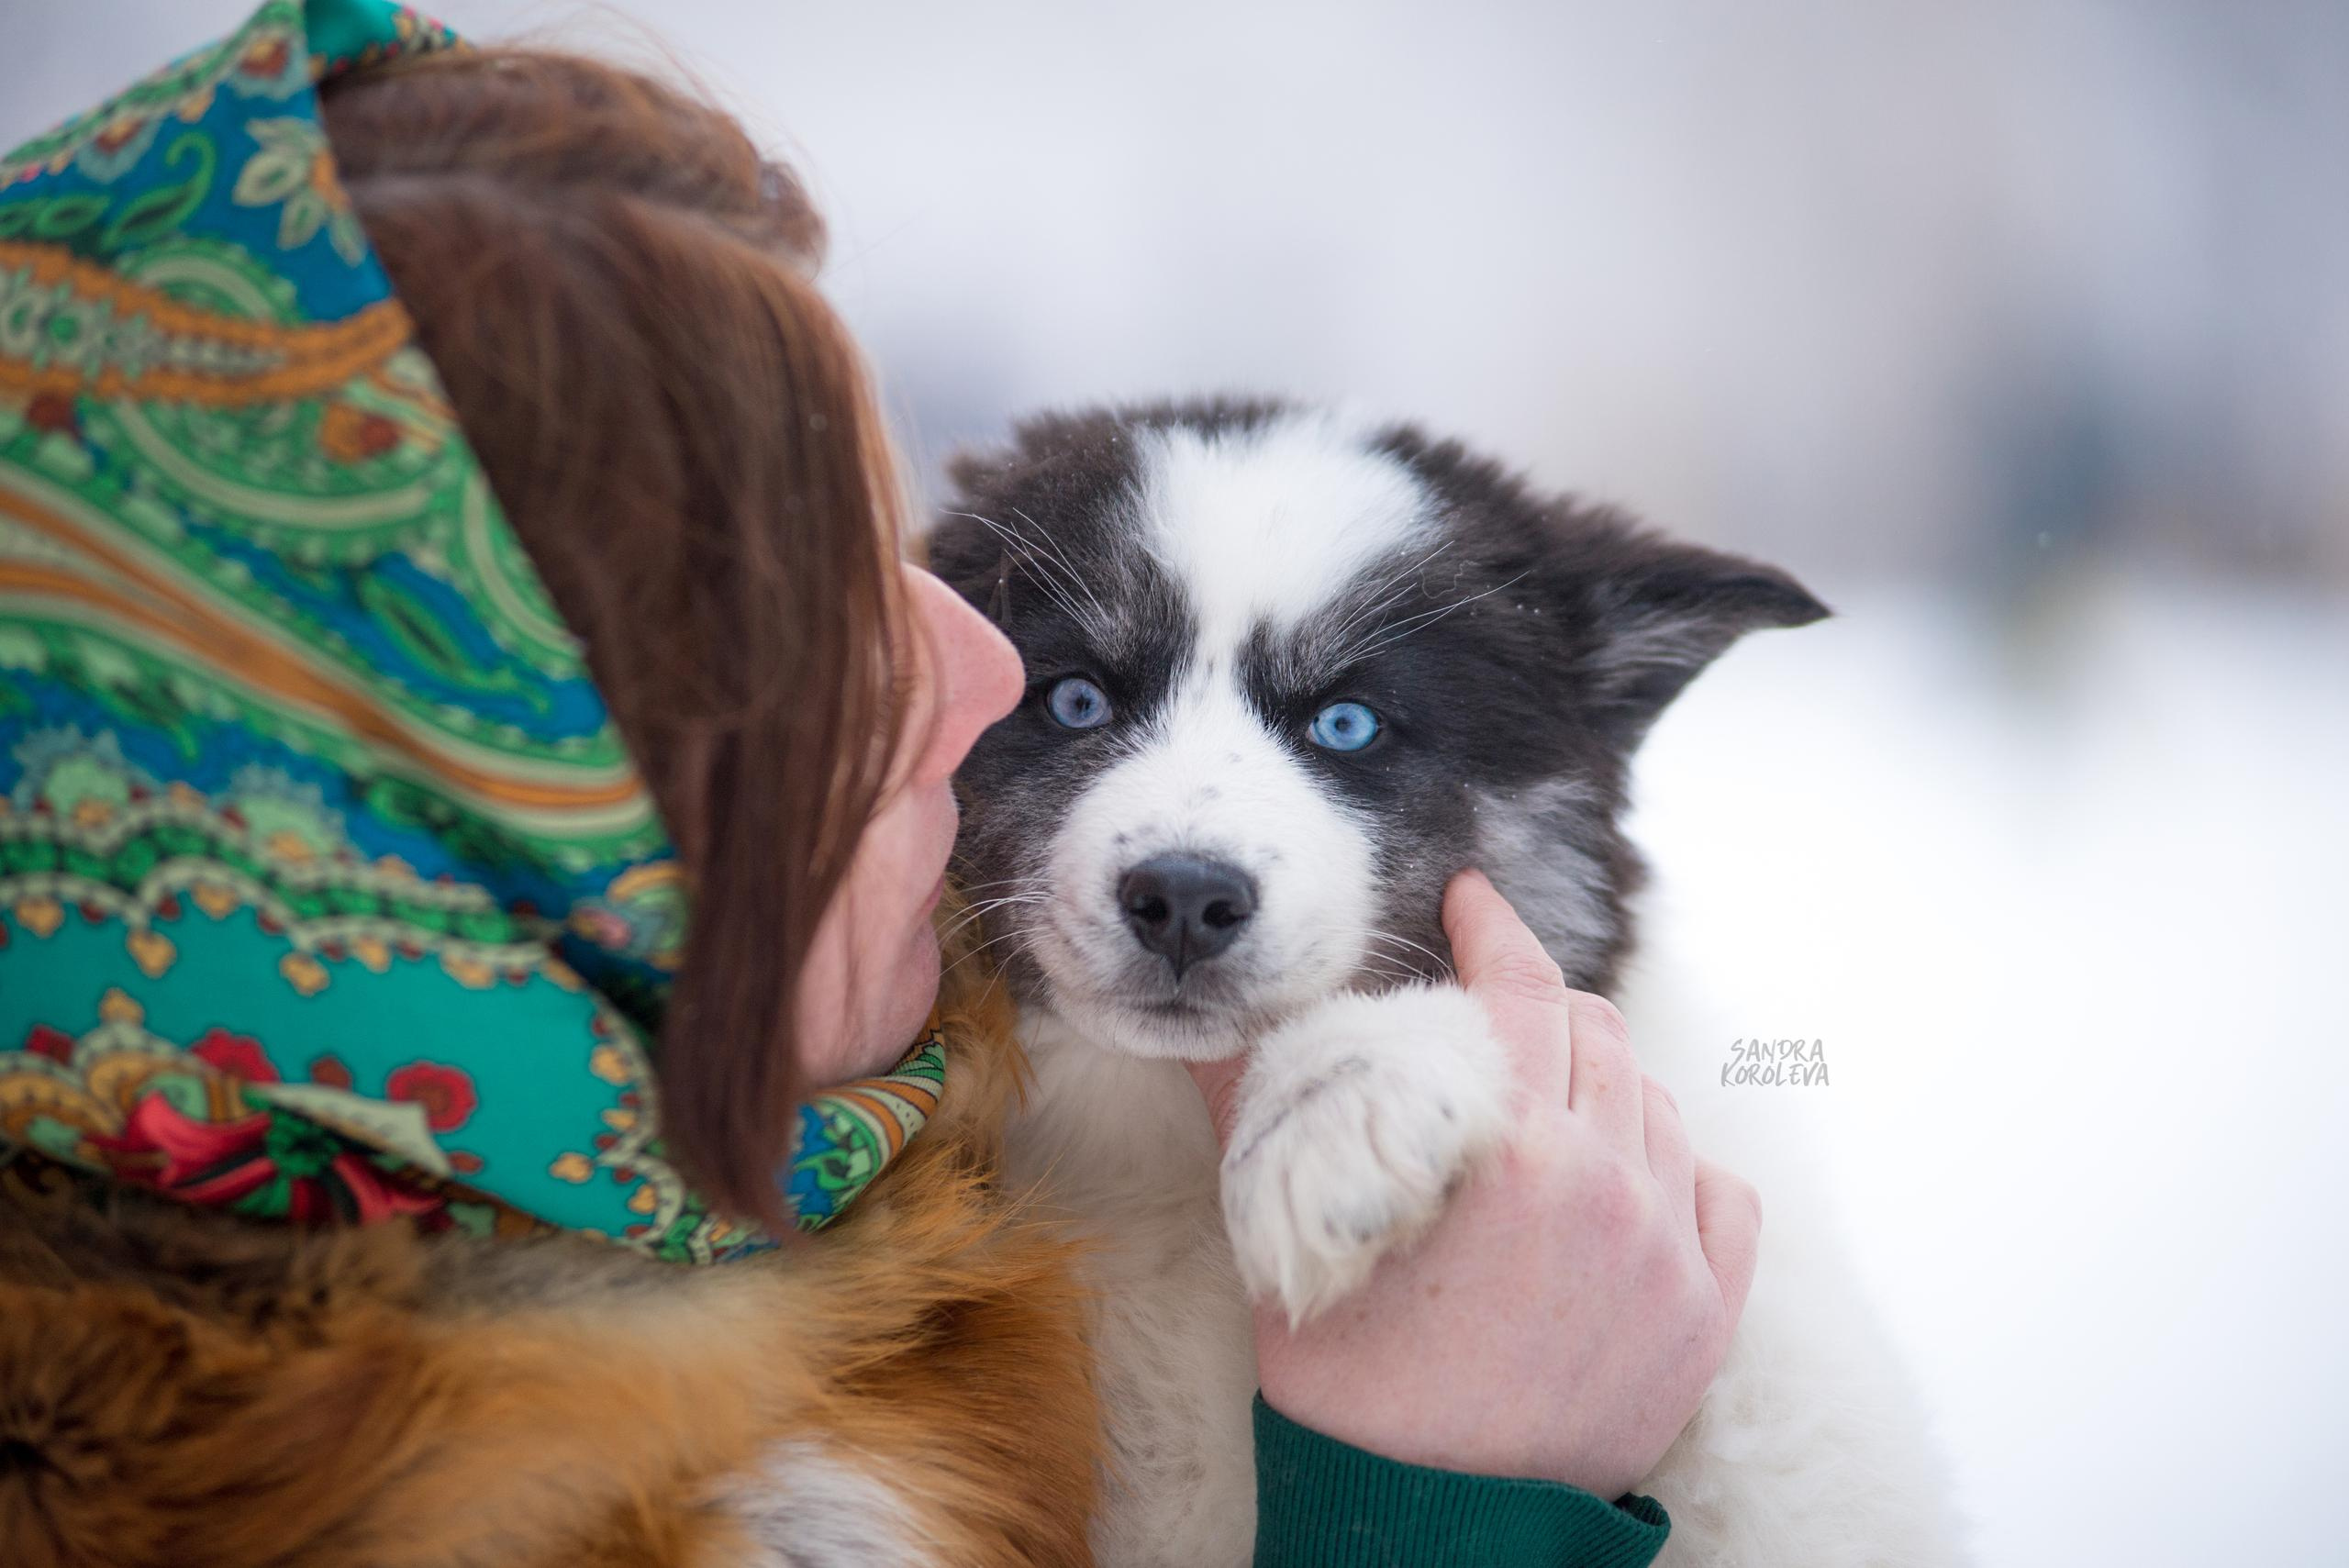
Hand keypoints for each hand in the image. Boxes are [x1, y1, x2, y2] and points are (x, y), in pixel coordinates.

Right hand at [1185, 870, 1760, 1499]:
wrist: (1434, 1529)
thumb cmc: (1354, 1392)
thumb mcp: (1293, 1239)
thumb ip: (1252, 1115)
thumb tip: (1194, 1029)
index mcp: (1510, 1157)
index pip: (1521, 993)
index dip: (1495, 929)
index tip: (1474, 899)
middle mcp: (1607, 1187)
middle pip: (1595, 1034)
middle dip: (1540, 1009)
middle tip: (1492, 1020)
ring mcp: (1668, 1251)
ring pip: (1657, 1105)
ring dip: (1603, 1088)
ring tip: (1546, 1112)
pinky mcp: (1706, 1314)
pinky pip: (1720, 1194)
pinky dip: (1676, 1169)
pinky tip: (1628, 1182)